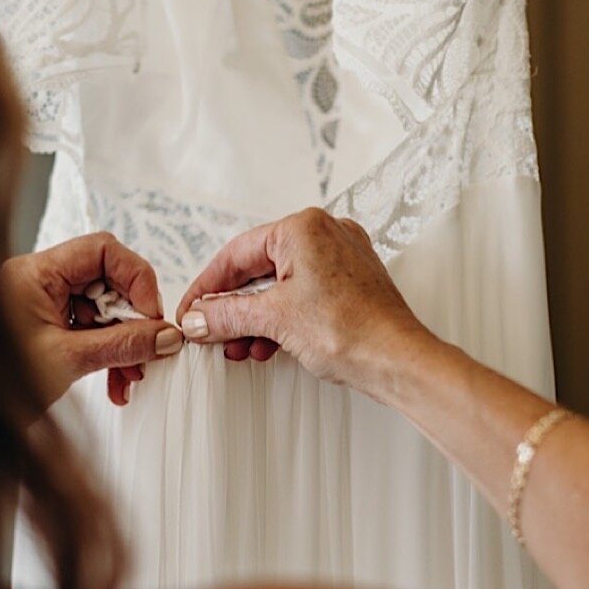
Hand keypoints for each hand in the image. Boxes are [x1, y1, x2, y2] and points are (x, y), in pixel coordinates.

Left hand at [2, 232, 184, 405]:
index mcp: (35, 274)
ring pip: (102, 310)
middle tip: (147, 348)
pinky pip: (91, 330)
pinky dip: (108, 353)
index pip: (102, 251)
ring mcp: (45, 304)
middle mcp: (40, 282)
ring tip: (130, 374)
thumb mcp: (69, 359)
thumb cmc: (0, 383)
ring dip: (123, 342)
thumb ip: (121, 344)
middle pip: (107, 281)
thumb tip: (164, 336)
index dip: (136, 278)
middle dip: (132, 319)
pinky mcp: (49, 327)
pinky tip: (116, 381)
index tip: (151, 315)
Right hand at [176, 208, 434, 391]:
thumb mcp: (273, 320)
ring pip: (282, 285)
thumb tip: (199, 318)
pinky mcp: (352, 283)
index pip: (237, 254)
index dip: (207, 288)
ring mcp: (342, 258)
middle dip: (233, 309)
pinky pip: (304, 295)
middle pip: (259, 270)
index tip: (191, 310)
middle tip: (212, 332)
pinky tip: (269, 344)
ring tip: (240, 347)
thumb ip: (227, 314)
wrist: (398, 360)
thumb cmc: (352, 331)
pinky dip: (282, 319)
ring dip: (256, 319)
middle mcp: (326, 233)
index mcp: (303, 227)